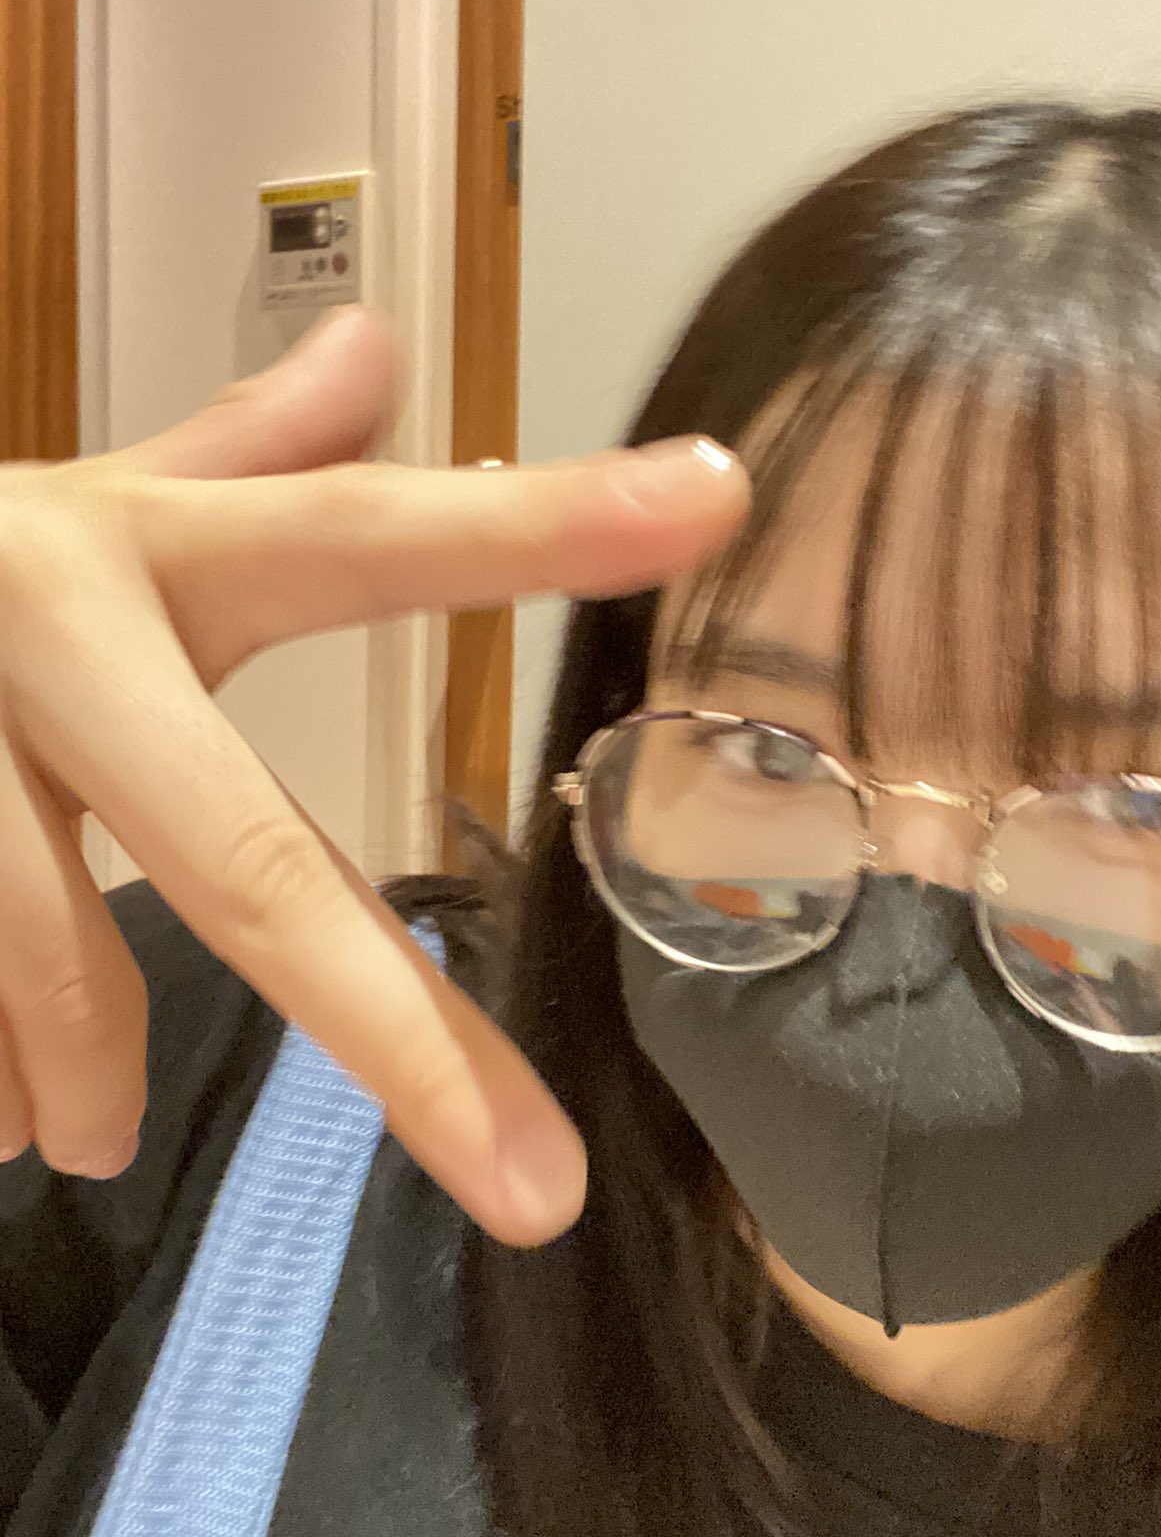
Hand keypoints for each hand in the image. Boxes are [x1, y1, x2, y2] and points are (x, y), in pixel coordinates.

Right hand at [0, 307, 746, 1240]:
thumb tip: (381, 344)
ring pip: (49, 968)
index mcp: (128, 547)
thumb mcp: (74, 502)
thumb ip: (231, 455)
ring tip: (77, 1141)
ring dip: (76, 1077)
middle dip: (407, 1043)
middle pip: (253, 860)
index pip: (367, 535)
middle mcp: (43, 626)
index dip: (538, 522)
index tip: (716, 496)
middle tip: (536, 1193)